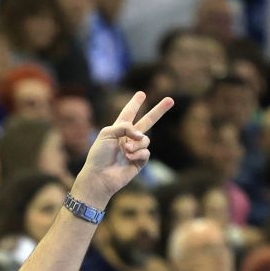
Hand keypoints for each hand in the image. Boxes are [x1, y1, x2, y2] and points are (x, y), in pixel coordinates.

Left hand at [71, 91, 171, 205]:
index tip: (142, 94)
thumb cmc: (99, 155)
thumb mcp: (107, 133)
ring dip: (137, 143)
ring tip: (126, 151)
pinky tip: (128, 158)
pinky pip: (146, 152)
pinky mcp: (139, 162)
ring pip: (146, 139)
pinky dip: (138, 153)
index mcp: (118, 129)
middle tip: (170, 100)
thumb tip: (141, 135)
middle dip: (158, 111)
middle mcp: (128, 138)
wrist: (100, 176)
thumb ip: (125, 126)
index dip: (135, 103)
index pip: (128, 113)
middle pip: (147, 121)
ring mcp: (135, 150)